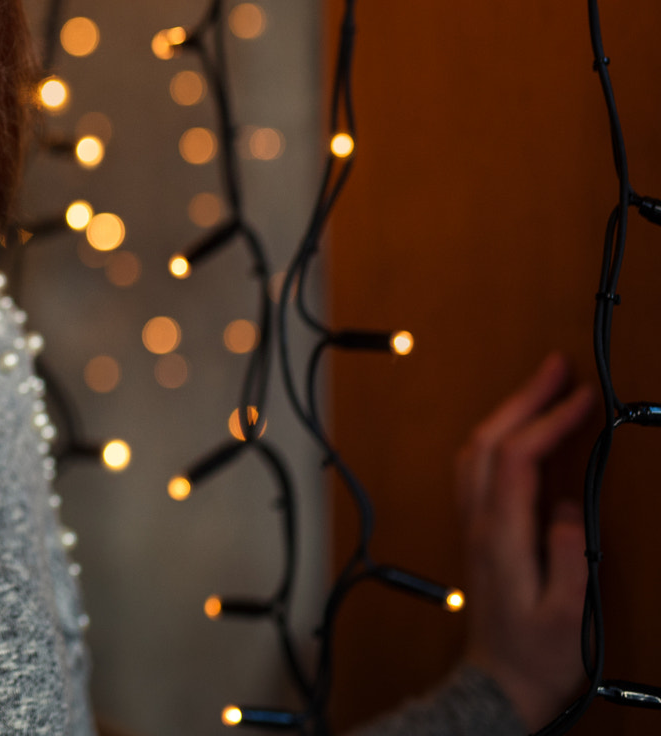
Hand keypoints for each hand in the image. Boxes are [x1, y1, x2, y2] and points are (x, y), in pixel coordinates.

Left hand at [455, 354, 590, 729]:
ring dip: (507, 413)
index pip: (516, 458)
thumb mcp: (568, 615)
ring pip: (475, 452)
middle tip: (557, 367)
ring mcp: (474, 527)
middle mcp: (479, 524)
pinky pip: (477, 470)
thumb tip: (568, 505)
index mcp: (501, 536)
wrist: (496, 688)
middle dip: (523, 398)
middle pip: (488, 442)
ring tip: (542, 389)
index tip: (580, 396)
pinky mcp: (479, 535)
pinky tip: (519, 436)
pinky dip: (498, 439)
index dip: (547, 420)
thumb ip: (569, 557)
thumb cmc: (538, 657)